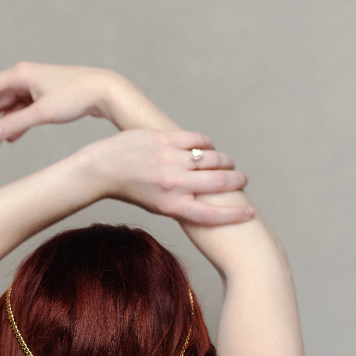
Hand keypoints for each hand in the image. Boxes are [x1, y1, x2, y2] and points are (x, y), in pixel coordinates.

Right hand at [0, 62, 125, 151]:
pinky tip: (9, 141)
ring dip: (0, 129)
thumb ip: (15, 124)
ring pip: (10, 110)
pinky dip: (15, 127)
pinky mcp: (45, 98)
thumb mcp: (42, 113)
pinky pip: (23, 113)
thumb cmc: (75, 96)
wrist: (103, 91)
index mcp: (20, 75)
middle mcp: (25, 78)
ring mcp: (35, 89)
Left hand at [83, 129, 253, 226]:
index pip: (212, 215)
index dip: (235, 216)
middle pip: (219, 185)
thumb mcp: (158, 206)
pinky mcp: (166, 139)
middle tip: (243, 180)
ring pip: (212, 159)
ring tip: (229, 164)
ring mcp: (171, 160)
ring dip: (226, 162)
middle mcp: (174, 185)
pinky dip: (208, 144)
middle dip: (237, 182)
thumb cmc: (134, 191)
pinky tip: (209, 147)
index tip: (251, 213)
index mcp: (173, 207)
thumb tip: (210, 203)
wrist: (104, 168)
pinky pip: (199, 140)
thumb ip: (183, 204)